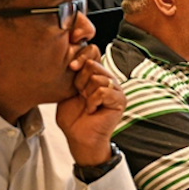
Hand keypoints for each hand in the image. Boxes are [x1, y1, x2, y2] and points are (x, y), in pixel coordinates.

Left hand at [56, 44, 125, 166]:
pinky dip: (93, 102)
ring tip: (87, 104)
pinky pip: (103, 92)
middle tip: (80, 95)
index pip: (93, 51)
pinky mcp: (120, 100)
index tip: (70, 67)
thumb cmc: (73, 118)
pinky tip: (92, 110)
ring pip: (97, 78)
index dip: (80, 57)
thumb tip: (74, 61)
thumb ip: (74, 75)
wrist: (79, 137)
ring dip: (87, 94)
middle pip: (92, 64)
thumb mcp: (68, 91)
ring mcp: (116, 89)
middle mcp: (108, 79)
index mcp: (96, 74)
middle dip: (80, 80)